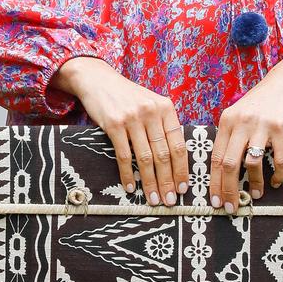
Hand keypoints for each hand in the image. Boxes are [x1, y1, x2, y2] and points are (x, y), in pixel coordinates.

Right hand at [52, 57, 189, 206]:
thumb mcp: (151, 104)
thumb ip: (163, 125)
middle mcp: (151, 111)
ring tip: (154, 199)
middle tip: (170, 201)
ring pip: (145, 158)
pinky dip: (128, 175)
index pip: (178, 144)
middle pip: (163, 154)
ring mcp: (132, 118)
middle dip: (168, 181)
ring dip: (150, 183)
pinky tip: (131, 188)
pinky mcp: (114, 124)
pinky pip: (124, 156)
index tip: (183, 188)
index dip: (181, 169)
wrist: (99, 80)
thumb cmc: (128, 96)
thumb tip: (176, 160)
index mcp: (166, 107)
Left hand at [209, 39, 282, 212]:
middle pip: (229, 164)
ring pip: (251, 164)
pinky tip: (276, 182)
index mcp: (227, 121)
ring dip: (253, 184)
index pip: (215, 157)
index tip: (215, 201)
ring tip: (255, 195)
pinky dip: (277, 176)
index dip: (214, 182)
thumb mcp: (240, 114)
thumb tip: (223, 172)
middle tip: (231, 208)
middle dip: (228, 190)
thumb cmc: (262, 103)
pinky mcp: (282, 129)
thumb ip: (231, 136)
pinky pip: (278, 160)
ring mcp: (262, 125)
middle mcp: (241, 122)